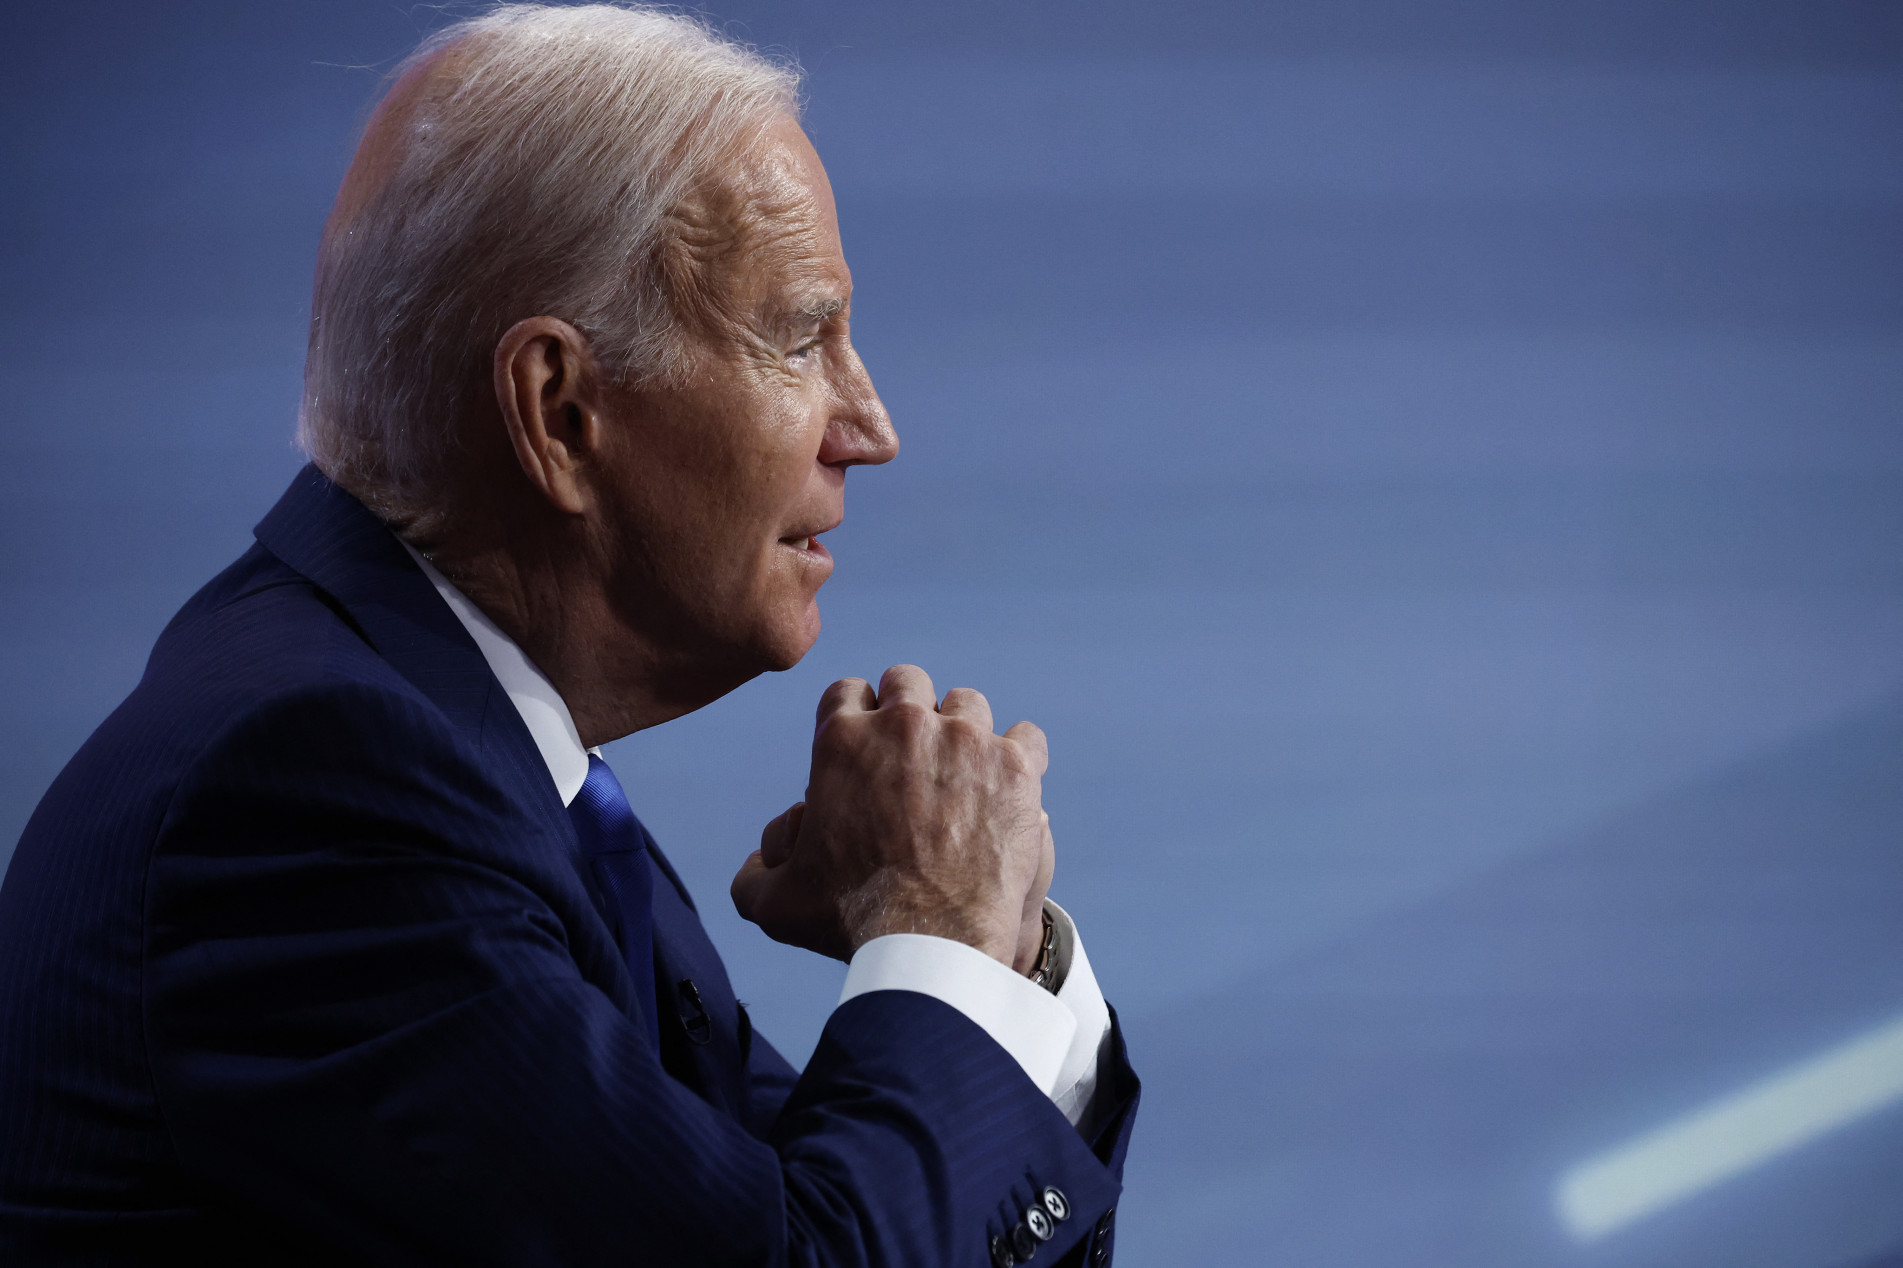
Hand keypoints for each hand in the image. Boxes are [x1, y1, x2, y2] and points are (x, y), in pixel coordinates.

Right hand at [730, 664, 1052, 968]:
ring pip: (968, 704)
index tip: (871, 745)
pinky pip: (1026, 735)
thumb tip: (759, 861)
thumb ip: (754, 878)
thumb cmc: (850, 922)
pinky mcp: (1014, 765)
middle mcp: (903, 724)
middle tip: (918, 753)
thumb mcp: (776, 904)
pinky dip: (1020, 757)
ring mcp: (965, 740)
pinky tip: (1011, 784)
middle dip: (910, 709)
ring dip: (965, 732)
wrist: (931, 941)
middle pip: (908, 683)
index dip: (859, 716)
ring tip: (967, 771)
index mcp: (842, 740)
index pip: (849, 692)